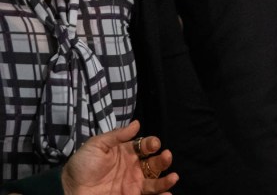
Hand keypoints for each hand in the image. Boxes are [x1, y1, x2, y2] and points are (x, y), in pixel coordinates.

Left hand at [61, 120, 177, 194]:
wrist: (69, 189)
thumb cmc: (82, 165)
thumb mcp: (96, 145)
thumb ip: (116, 136)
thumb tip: (137, 123)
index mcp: (127, 152)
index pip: (145, 146)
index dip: (151, 144)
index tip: (153, 145)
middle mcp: (134, 168)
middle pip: (155, 163)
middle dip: (163, 159)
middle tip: (166, 156)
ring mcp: (133, 184)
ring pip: (156, 181)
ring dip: (166, 179)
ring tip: (173, 177)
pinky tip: (167, 193)